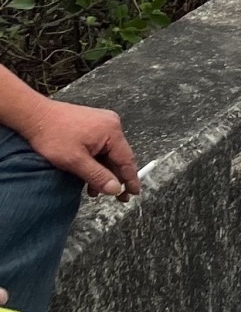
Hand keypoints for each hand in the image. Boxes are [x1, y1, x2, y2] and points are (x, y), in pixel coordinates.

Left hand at [18, 100, 139, 199]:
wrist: (35, 116)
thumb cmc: (53, 136)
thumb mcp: (75, 161)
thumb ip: (97, 176)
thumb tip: (116, 189)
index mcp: (112, 132)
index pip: (127, 160)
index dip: (131, 179)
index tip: (134, 193)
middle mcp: (112, 124)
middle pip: (118, 156)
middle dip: (114, 177)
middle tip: (116, 196)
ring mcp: (104, 122)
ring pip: (109, 152)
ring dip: (103, 170)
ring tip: (94, 189)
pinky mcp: (94, 123)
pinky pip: (102, 145)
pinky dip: (97, 160)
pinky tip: (89, 172)